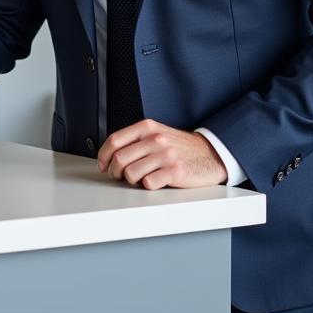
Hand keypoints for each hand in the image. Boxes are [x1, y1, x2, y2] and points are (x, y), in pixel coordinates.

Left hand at [96, 119, 227, 189]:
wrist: (210, 153)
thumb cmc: (179, 146)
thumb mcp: (156, 134)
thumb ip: (136, 140)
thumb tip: (110, 155)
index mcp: (147, 127)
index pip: (114, 140)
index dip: (103, 155)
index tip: (102, 165)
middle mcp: (155, 139)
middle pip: (120, 158)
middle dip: (114, 172)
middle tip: (118, 176)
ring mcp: (165, 155)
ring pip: (131, 173)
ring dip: (131, 180)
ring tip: (139, 178)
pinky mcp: (175, 172)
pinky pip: (149, 183)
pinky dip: (147, 186)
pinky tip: (154, 181)